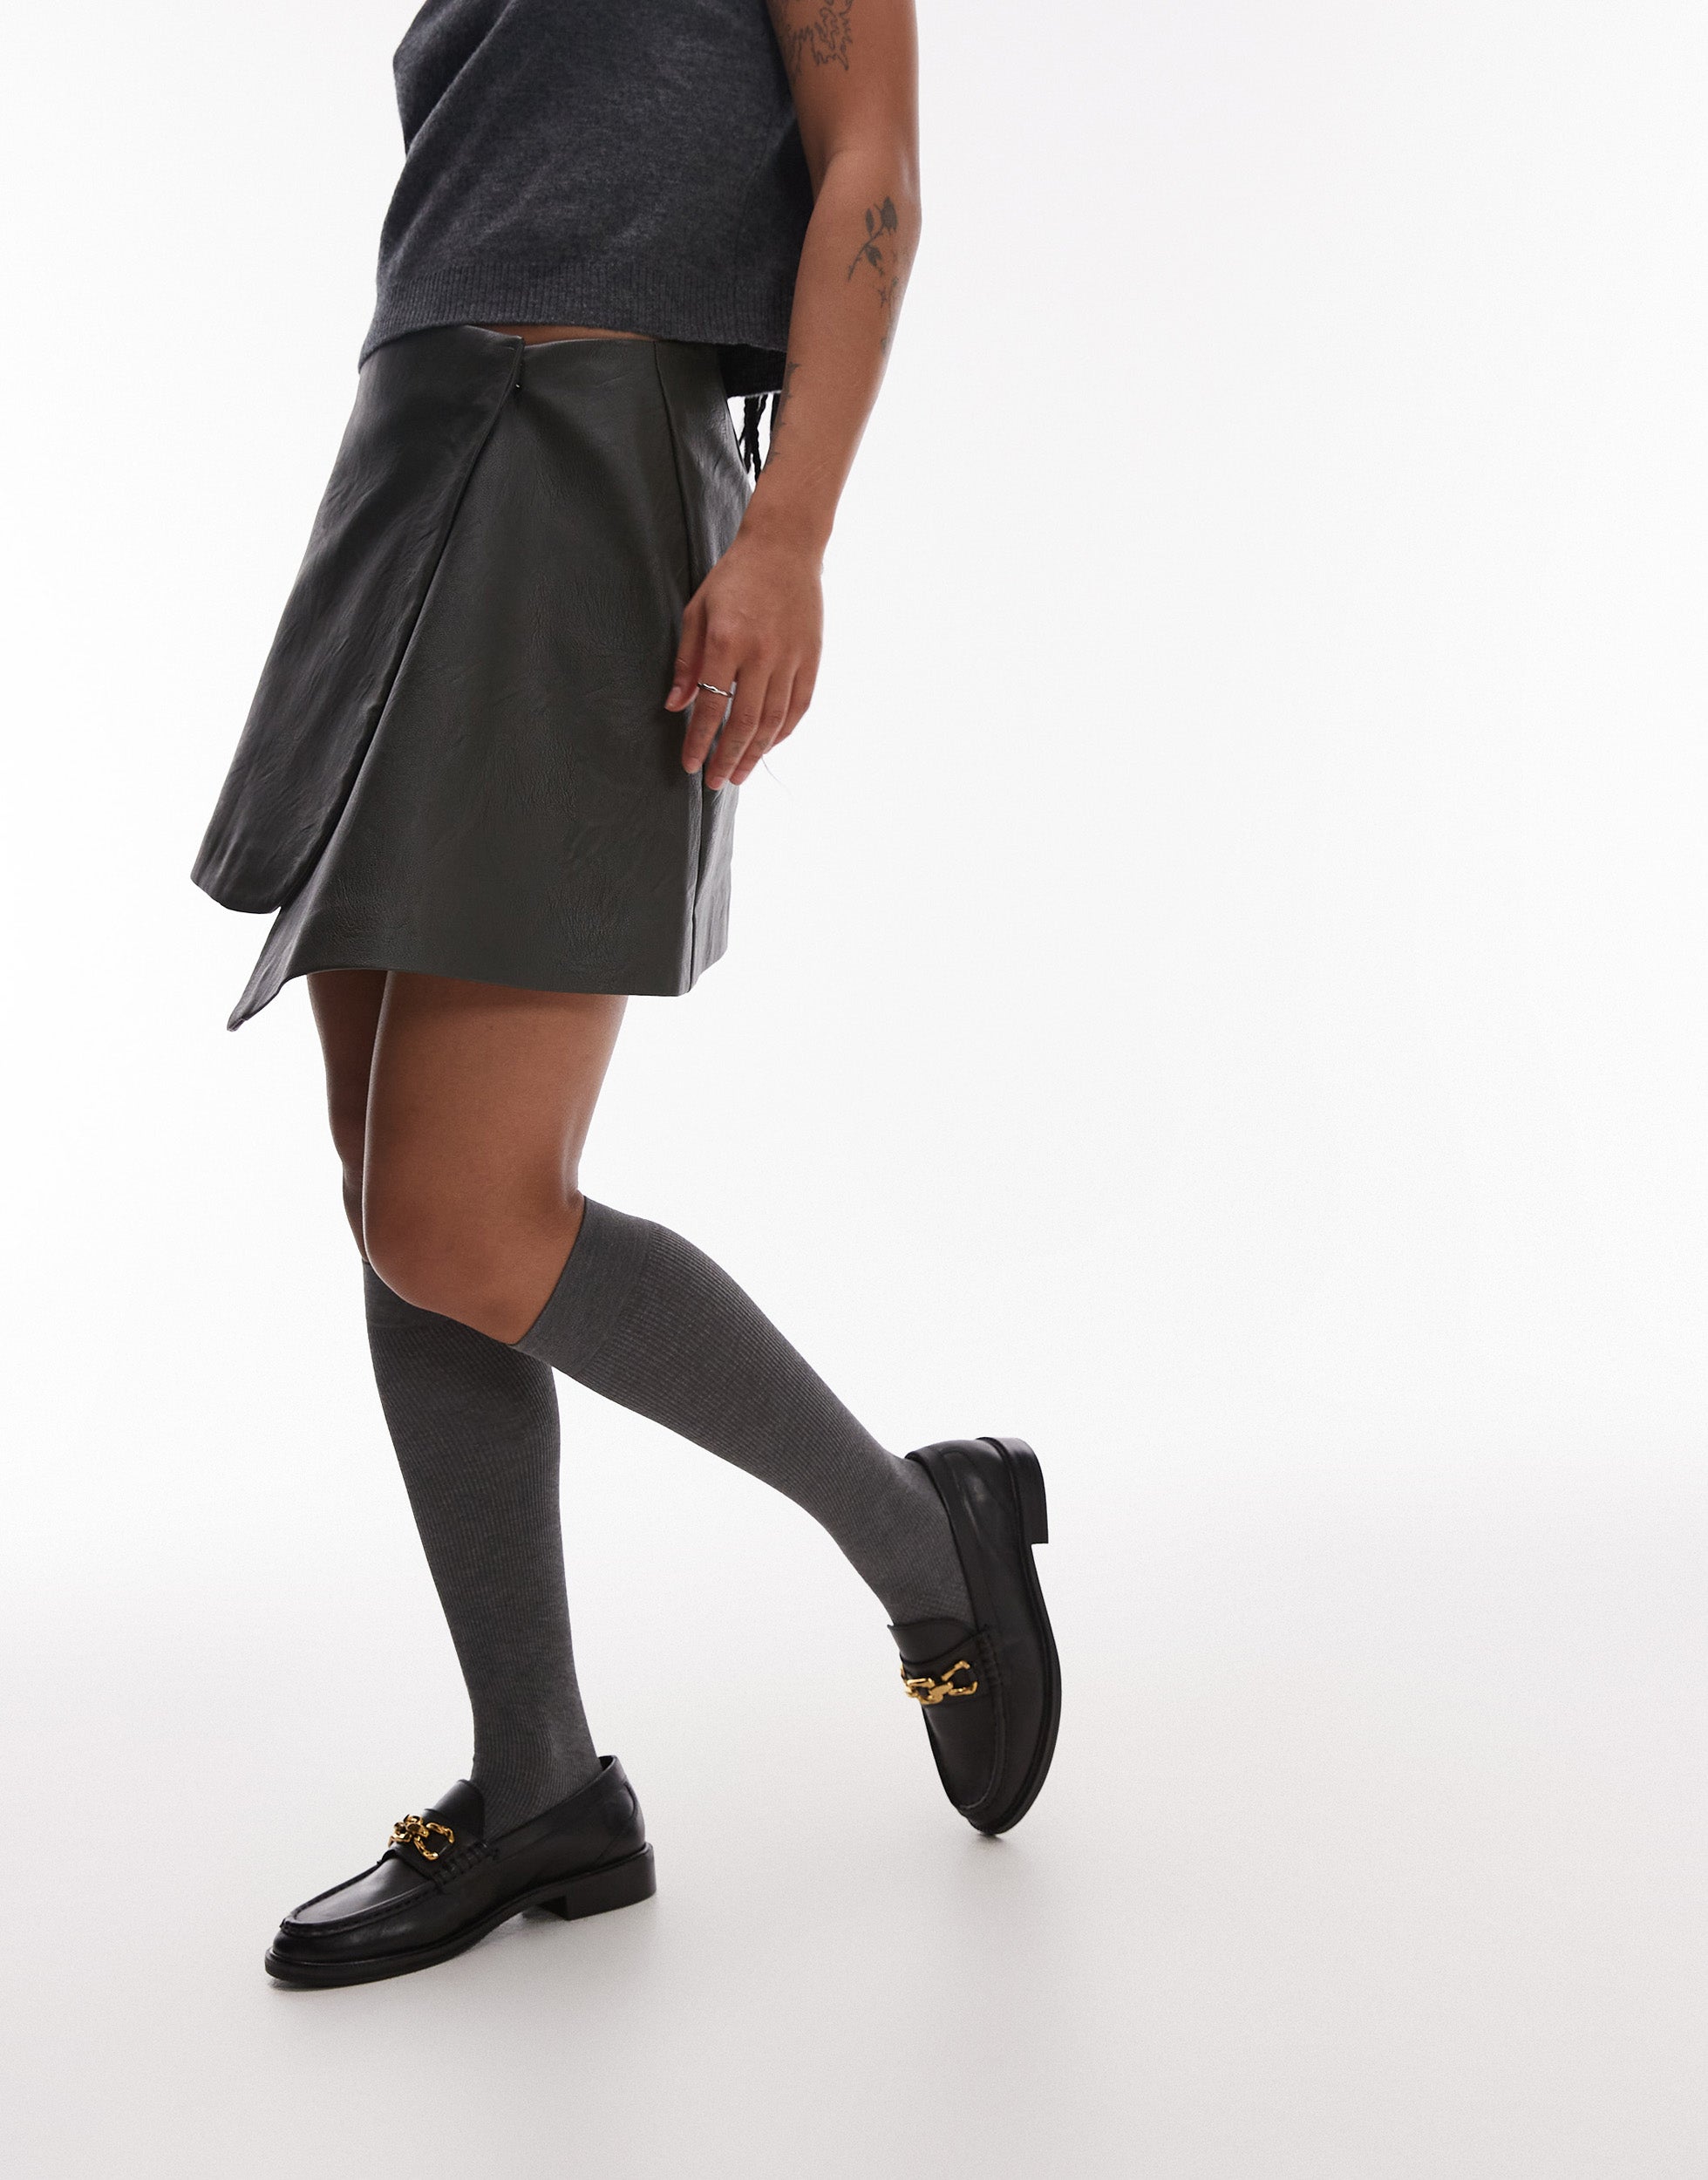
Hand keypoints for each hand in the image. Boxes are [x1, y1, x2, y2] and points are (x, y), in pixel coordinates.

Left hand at [665, 519, 822, 789]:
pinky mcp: (811, 658)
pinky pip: (798, 707)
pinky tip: (766, 748)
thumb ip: (687, 661)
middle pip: (744, 722)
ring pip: (774, 721)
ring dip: (754, 754)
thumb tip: (675, 706)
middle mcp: (762, 653)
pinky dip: (783, 733)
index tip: (690, 765)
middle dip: (727, 758)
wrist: (784, 548)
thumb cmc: (734, 578)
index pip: (711, 706)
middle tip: (715, 783)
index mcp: (728, 640)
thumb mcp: (698, 611)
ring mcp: (791, 658)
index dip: (699, 741)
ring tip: (739, 775)